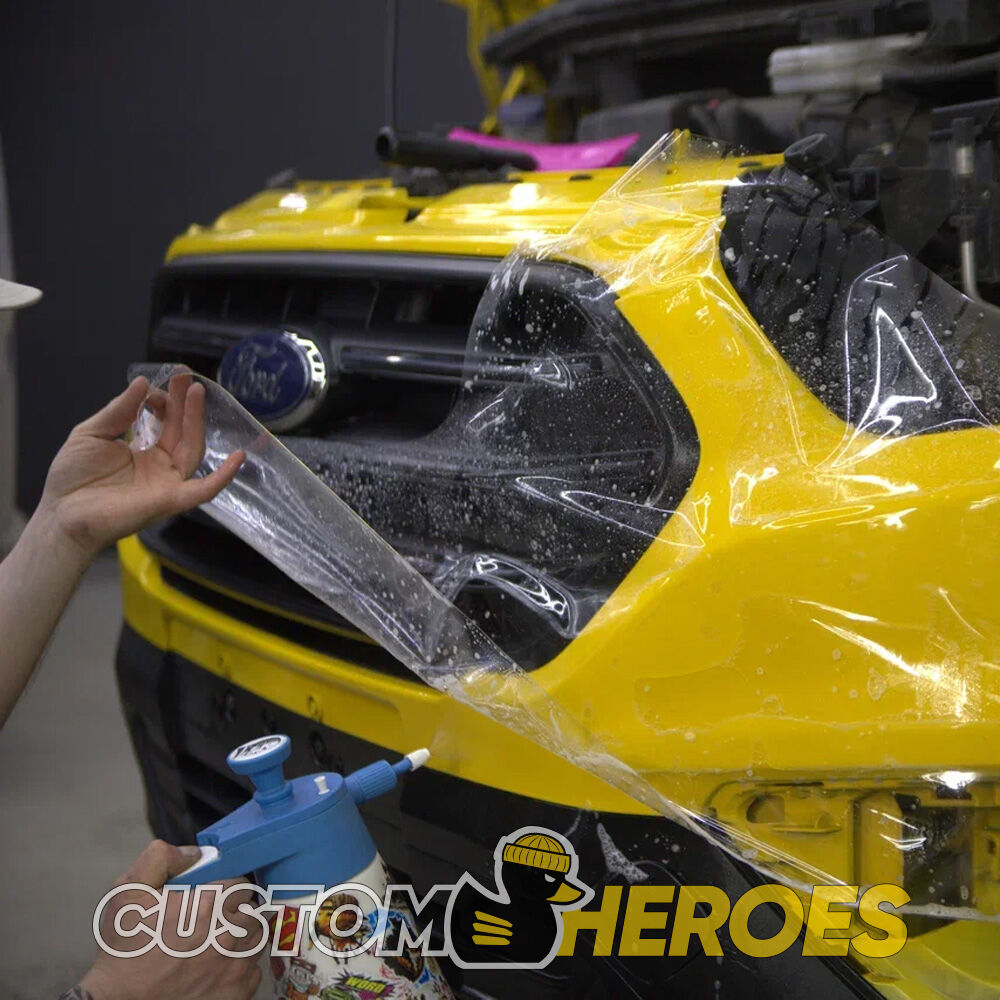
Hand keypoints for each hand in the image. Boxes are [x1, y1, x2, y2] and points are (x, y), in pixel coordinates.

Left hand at [38, 373, 243, 559]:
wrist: (62, 514)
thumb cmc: (72, 478)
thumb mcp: (91, 433)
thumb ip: (118, 410)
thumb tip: (142, 383)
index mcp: (143, 452)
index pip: (165, 423)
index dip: (163, 402)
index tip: (154, 387)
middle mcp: (160, 466)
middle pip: (182, 432)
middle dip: (185, 404)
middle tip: (186, 378)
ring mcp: (167, 482)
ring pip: (192, 449)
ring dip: (197, 421)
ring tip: (196, 393)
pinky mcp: (170, 500)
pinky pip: (203, 490)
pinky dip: (222, 477)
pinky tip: (238, 458)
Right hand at [79, 840, 262, 999]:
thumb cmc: (124, 948)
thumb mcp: (129, 889)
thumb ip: (161, 858)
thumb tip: (195, 853)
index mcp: (210, 905)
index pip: (243, 884)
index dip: (229, 888)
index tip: (214, 897)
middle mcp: (230, 934)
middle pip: (254, 910)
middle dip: (238, 910)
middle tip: (214, 919)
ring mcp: (235, 967)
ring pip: (258, 939)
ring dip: (243, 936)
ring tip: (216, 941)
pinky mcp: (236, 993)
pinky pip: (253, 971)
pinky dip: (240, 966)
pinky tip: (217, 965)